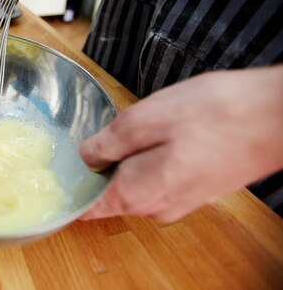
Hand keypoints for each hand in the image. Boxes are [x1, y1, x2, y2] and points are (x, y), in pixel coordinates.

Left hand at [79, 66, 282, 222]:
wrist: (275, 116)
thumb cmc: (214, 114)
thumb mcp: (145, 119)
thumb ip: (108, 144)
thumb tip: (86, 157)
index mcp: (138, 193)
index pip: (90, 208)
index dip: (72, 190)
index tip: (60, 172)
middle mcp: (157, 206)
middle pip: (110, 192)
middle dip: (100, 166)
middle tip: (99, 134)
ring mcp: (180, 199)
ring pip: (135, 182)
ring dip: (127, 159)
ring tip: (136, 128)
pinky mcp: (196, 187)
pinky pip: (158, 177)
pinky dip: (150, 158)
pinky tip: (163, 133)